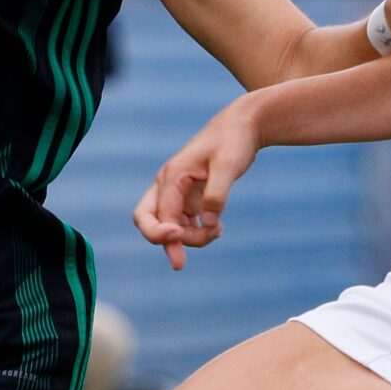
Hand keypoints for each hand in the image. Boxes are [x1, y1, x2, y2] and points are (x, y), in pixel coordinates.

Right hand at [134, 99, 263, 269]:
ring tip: (218, 232)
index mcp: (172, 175)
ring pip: (170, 226)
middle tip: (180, 264)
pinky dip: (198, 232)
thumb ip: (217, 195)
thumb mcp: (229, 165)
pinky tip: (217, 229)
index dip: (165, 234)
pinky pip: (185, 223)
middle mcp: (169, 185)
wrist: (243, 126)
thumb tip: (208, 224)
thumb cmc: (233, 141)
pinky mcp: (190, 198)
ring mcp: (178, 192)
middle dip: (162, 241)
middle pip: (147, 219)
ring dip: (189, 238)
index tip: (180, 239)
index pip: (158, 213)